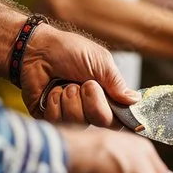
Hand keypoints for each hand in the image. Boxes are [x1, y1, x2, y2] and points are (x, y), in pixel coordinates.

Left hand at [21, 25, 140, 125]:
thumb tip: (135, 100)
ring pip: (78, 122)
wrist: (37, 50)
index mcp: (105, 95)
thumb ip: (117, 83)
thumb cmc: (68, 51)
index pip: (119, 116)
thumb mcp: (100, 62)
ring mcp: (70, 115)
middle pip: (101, 121)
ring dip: (70, 98)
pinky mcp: (50, 118)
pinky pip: (58, 121)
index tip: (112, 102)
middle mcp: (90, 108)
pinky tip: (51, 91)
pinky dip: (54, 102)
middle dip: (92, 100)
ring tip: (64, 84)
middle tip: (83, 83)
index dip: (118, 114)